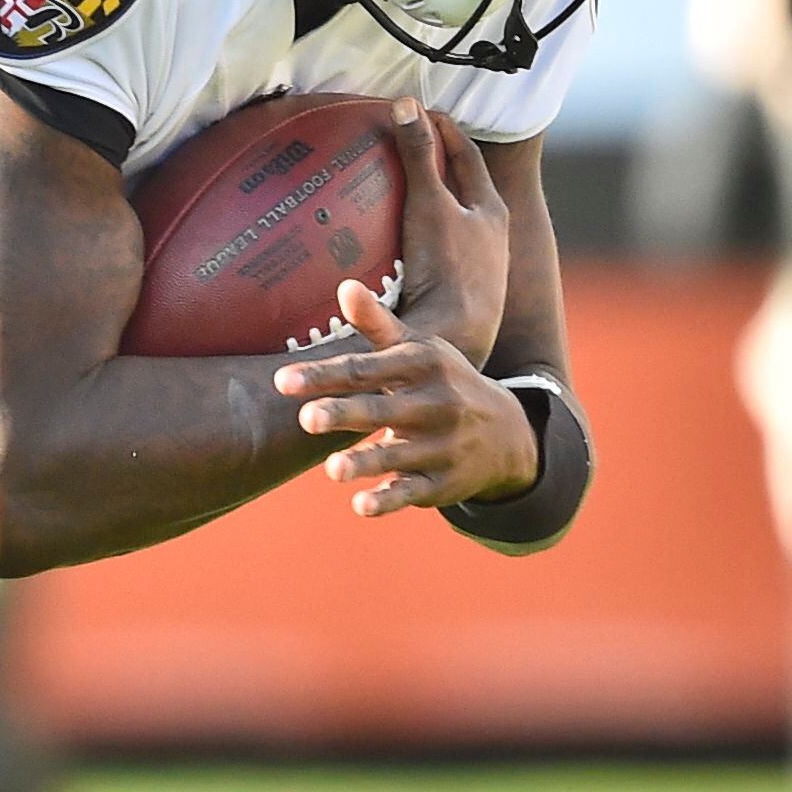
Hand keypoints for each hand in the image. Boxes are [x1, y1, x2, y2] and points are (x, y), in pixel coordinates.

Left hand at [269, 279, 537, 517]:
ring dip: (365, 462)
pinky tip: (361, 506)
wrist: (509, 433)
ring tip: (332, 469)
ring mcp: (441, 446)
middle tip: (306, 419)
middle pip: (381, 409)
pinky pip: (413, 493)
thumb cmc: (442, 383)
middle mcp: (435, 404)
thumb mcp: (417, 350)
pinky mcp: (442, 483)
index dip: (324, 375)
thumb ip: (376, 323)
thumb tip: (343, 285)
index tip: (282, 381)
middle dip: (344, 414)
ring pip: (397, 455)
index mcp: (422, 367)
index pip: (366, 370)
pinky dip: (389, 500)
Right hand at [384, 99, 510, 362]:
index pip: (467, 155)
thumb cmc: (448, 269)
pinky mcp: (451, 294)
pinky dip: (412, 241)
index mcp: (490, 210)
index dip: (444, 130)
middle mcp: (488, 237)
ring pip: (449, 224)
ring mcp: (473, 267)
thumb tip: (405, 104)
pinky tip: (388, 248)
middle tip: (407, 146)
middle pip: (462, 189)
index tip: (421, 112)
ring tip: (393, 194)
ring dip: (426, 206)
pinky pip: (430, 254)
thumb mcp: (430, 204)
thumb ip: (418, 156)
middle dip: (438, 166)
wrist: (453, 338)